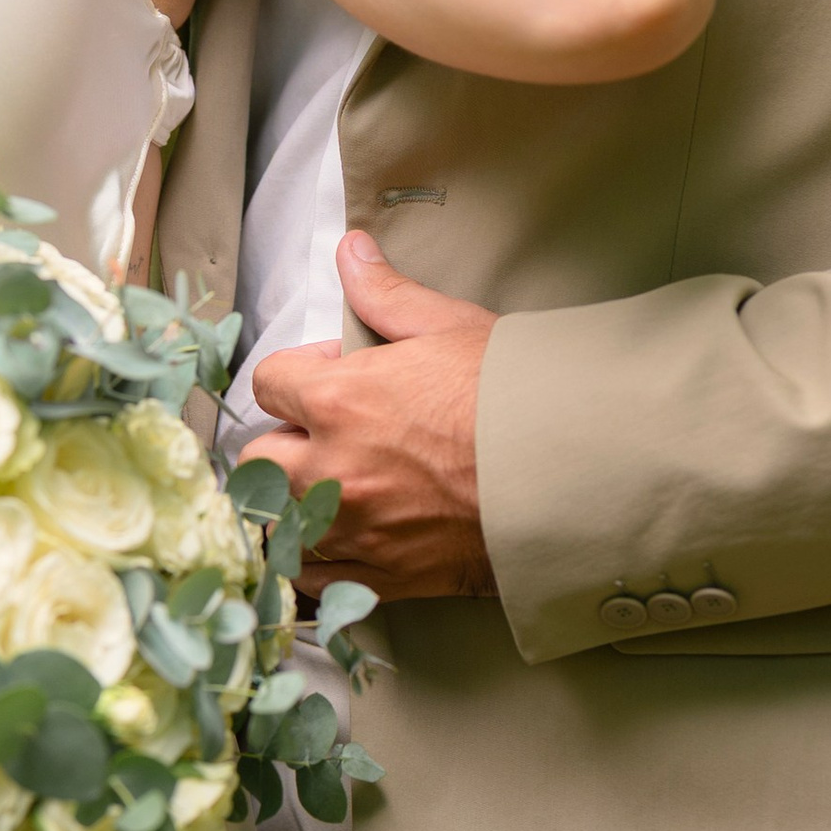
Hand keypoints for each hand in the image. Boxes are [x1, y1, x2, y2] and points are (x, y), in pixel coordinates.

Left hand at [248, 233, 498, 600]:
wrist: (572, 475)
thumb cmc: (516, 397)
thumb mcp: (450, 327)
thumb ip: (386, 293)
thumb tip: (350, 251)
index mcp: (340, 401)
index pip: (269, 383)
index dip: (300, 374)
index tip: (334, 377)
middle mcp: (333, 470)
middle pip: (258, 459)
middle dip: (284, 443)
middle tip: (327, 437)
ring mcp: (355, 529)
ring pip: (278, 522)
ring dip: (295, 503)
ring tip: (335, 489)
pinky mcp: (381, 575)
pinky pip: (311, 578)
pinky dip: (315, 561)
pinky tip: (341, 540)